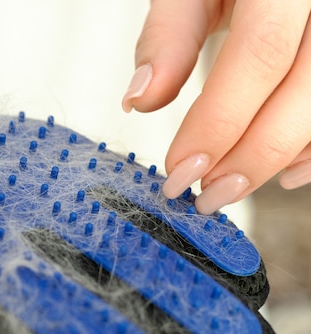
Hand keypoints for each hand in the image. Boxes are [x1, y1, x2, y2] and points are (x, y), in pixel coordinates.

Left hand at [123, 0, 310, 213]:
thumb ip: (168, 37)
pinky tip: (284, 171)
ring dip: (281, 157)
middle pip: (304, 89)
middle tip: (205, 196)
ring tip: (232, 188)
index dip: (220, 121)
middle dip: (250, 156)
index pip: (259, 56)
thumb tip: (140, 100)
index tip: (180, 168)